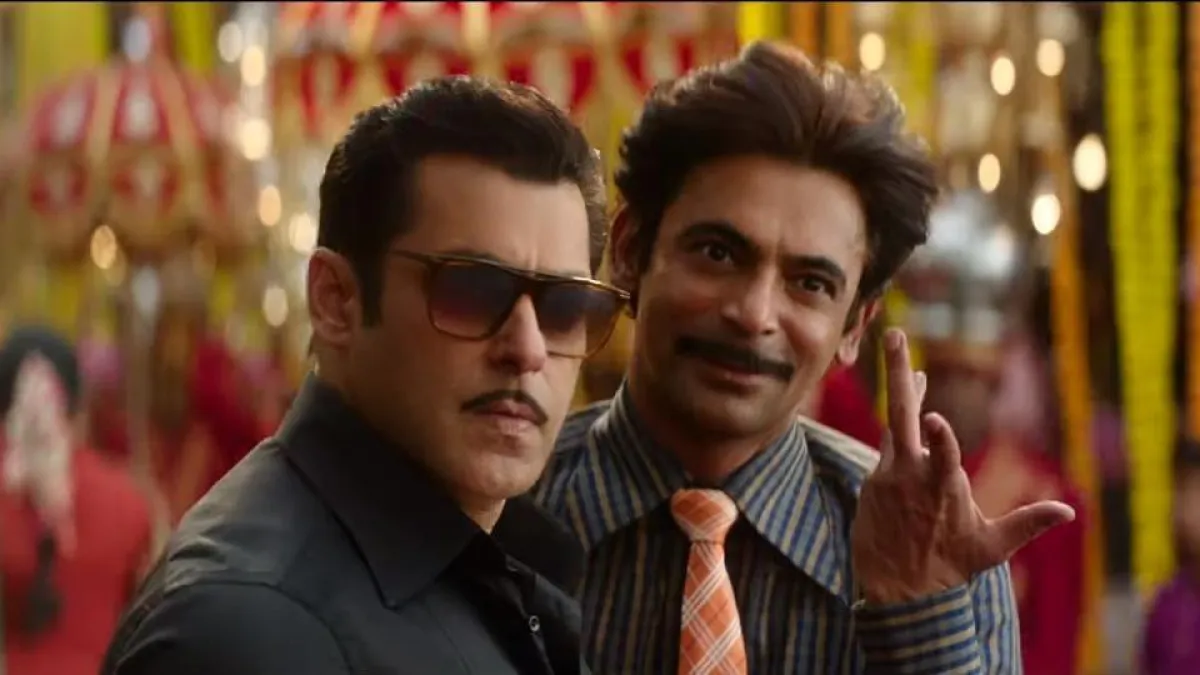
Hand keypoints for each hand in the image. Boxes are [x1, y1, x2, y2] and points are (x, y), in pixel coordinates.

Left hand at [849, 329, 1075, 604]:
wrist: (896, 592)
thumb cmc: (948, 568)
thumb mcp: (991, 549)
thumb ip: (1026, 524)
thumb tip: (1069, 512)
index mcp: (942, 489)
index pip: (941, 458)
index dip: (940, 439)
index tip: (934, 419)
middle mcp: (910, 476)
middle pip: (902, 416)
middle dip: (902, 374)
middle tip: (894, 335)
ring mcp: (888, 475)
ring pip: (896, 424)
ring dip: (906, 388)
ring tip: (905, 351)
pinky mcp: (873, 480)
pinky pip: (889, 445)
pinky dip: (903, 427)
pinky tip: (917, 408)